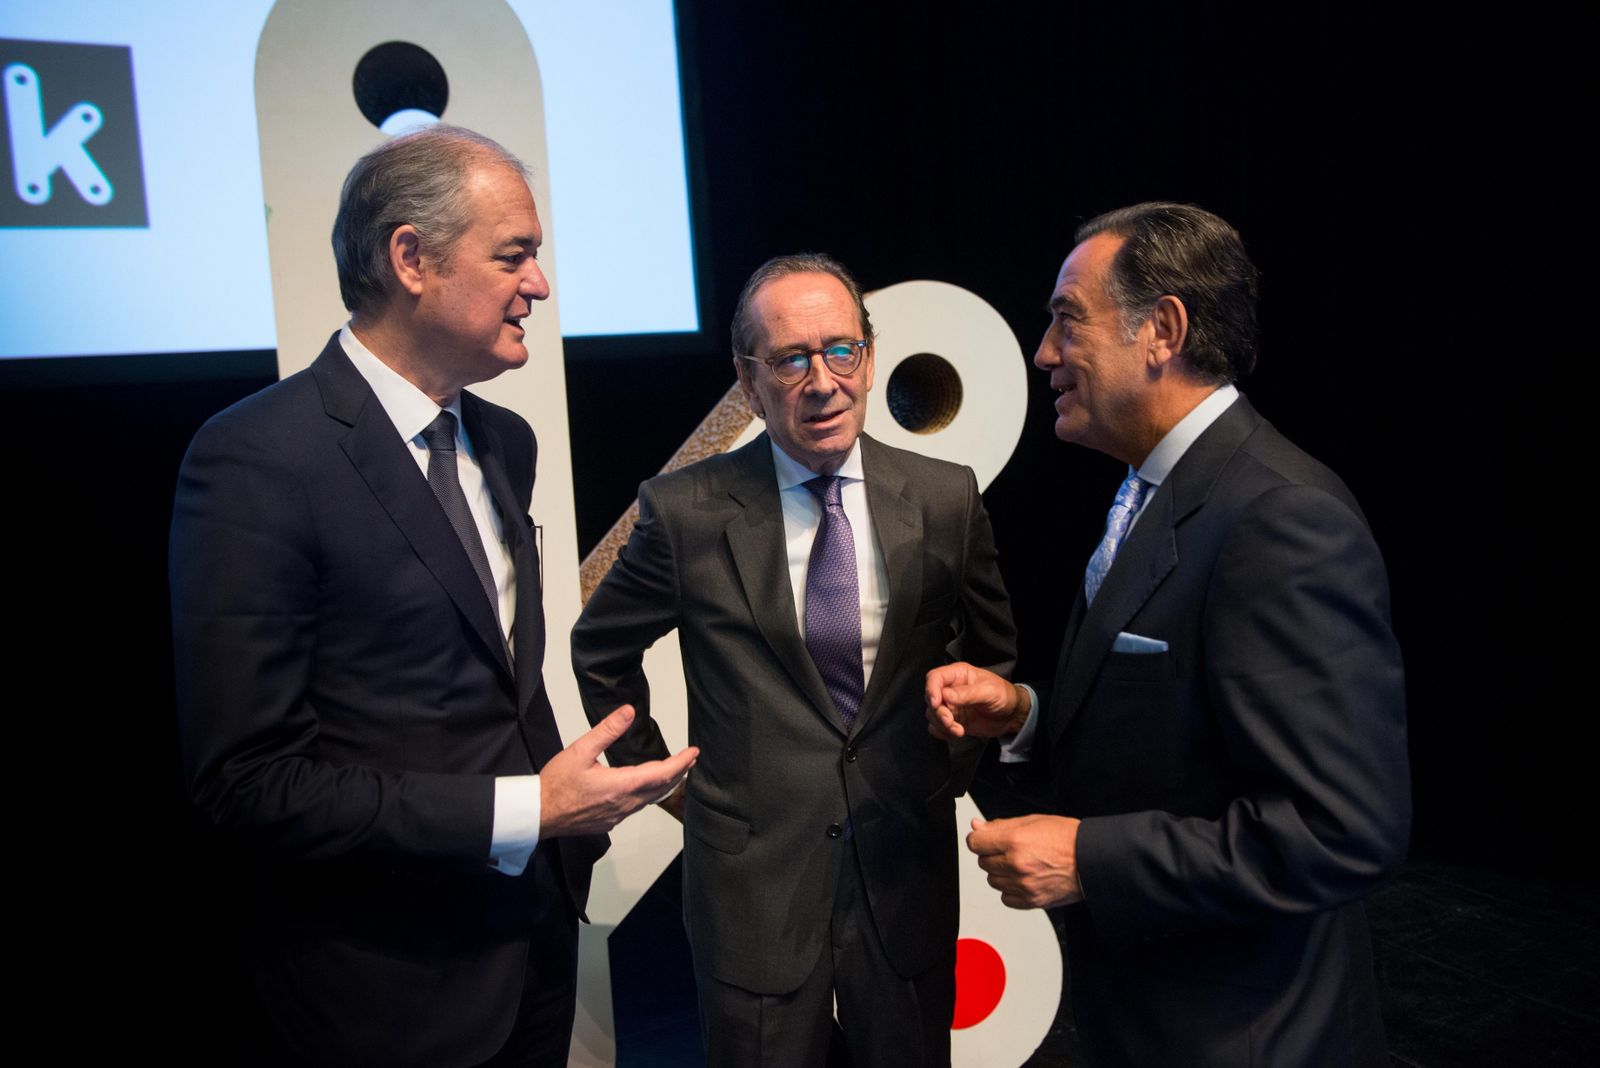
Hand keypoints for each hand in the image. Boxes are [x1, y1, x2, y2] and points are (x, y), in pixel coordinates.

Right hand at [540, 705, 697, 837]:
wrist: (537, 814)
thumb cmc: (555, 784)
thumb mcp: (580, 750)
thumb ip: (607, 731)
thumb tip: (628, 711)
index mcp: (620, 785)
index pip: (661, 773)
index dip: (680, 763)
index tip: (693, 752)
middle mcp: (624, 804)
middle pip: (661, 789)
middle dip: (679, 773)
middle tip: (691, 760)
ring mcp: (617, 816)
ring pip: (650, 800)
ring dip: (665, 785)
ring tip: (675, 772)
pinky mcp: (610, 821)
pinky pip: (636, 807)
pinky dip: (649, 795)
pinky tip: (646, 788)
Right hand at [925, 662, 1028, 739]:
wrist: (1011, 715)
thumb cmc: (1003, 695)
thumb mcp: (988, 691)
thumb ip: (967, 693)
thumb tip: (945, 695)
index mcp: (957, 675)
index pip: (934, 678)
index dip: (931, 690)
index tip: (937, 703)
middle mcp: (950, 689)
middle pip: (931, 699)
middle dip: (938, 713)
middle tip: (950, 722)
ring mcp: (950, 706)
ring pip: (932, 715)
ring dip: (942, 725)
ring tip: (959, 730)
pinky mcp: (952, 720)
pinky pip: (937, 727)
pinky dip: (943, 732)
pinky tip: (957, 733)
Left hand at [966, 814, 1082, 907]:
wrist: (1091, 860)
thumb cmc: (1067, 839)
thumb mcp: (1032, 821)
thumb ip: (1000, 826)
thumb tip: (977, 826)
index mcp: (1015, 842)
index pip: (975, 843)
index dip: (979, 838)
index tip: (984, 838)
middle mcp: (1017, 865)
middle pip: (983, 862)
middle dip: (992, 855)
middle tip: (1011, 849)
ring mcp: (1023, 885)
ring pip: (992, 881)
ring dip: (1001, 873)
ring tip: (1021, 864)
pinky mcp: (1031, 901)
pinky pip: (1005, 898)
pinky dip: (1010, 889)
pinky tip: (1023, 879)